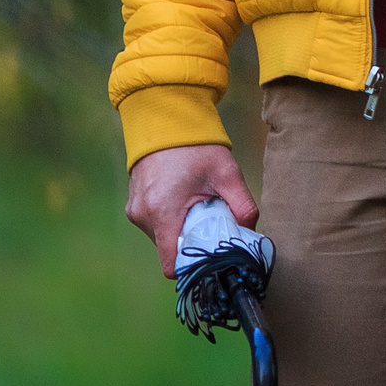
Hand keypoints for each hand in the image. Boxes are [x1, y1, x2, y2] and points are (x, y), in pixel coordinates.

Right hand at [126, 142, 256, 279]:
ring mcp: (135, 211)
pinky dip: (171, 219)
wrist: (166, 120)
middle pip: (170, 251)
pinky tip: (183, 200)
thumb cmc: (196, 146)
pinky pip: (155, 224)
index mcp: (163, 213)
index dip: (193, 265)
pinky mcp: (134, 205)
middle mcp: (143, 217)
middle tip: (211, 223)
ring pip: (162, 238)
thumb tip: (251, 231)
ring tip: (196, 206)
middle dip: (191, 243)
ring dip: (181, 230)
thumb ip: (242, 205)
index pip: (172, 265)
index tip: (211, 255)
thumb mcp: (226, 173)